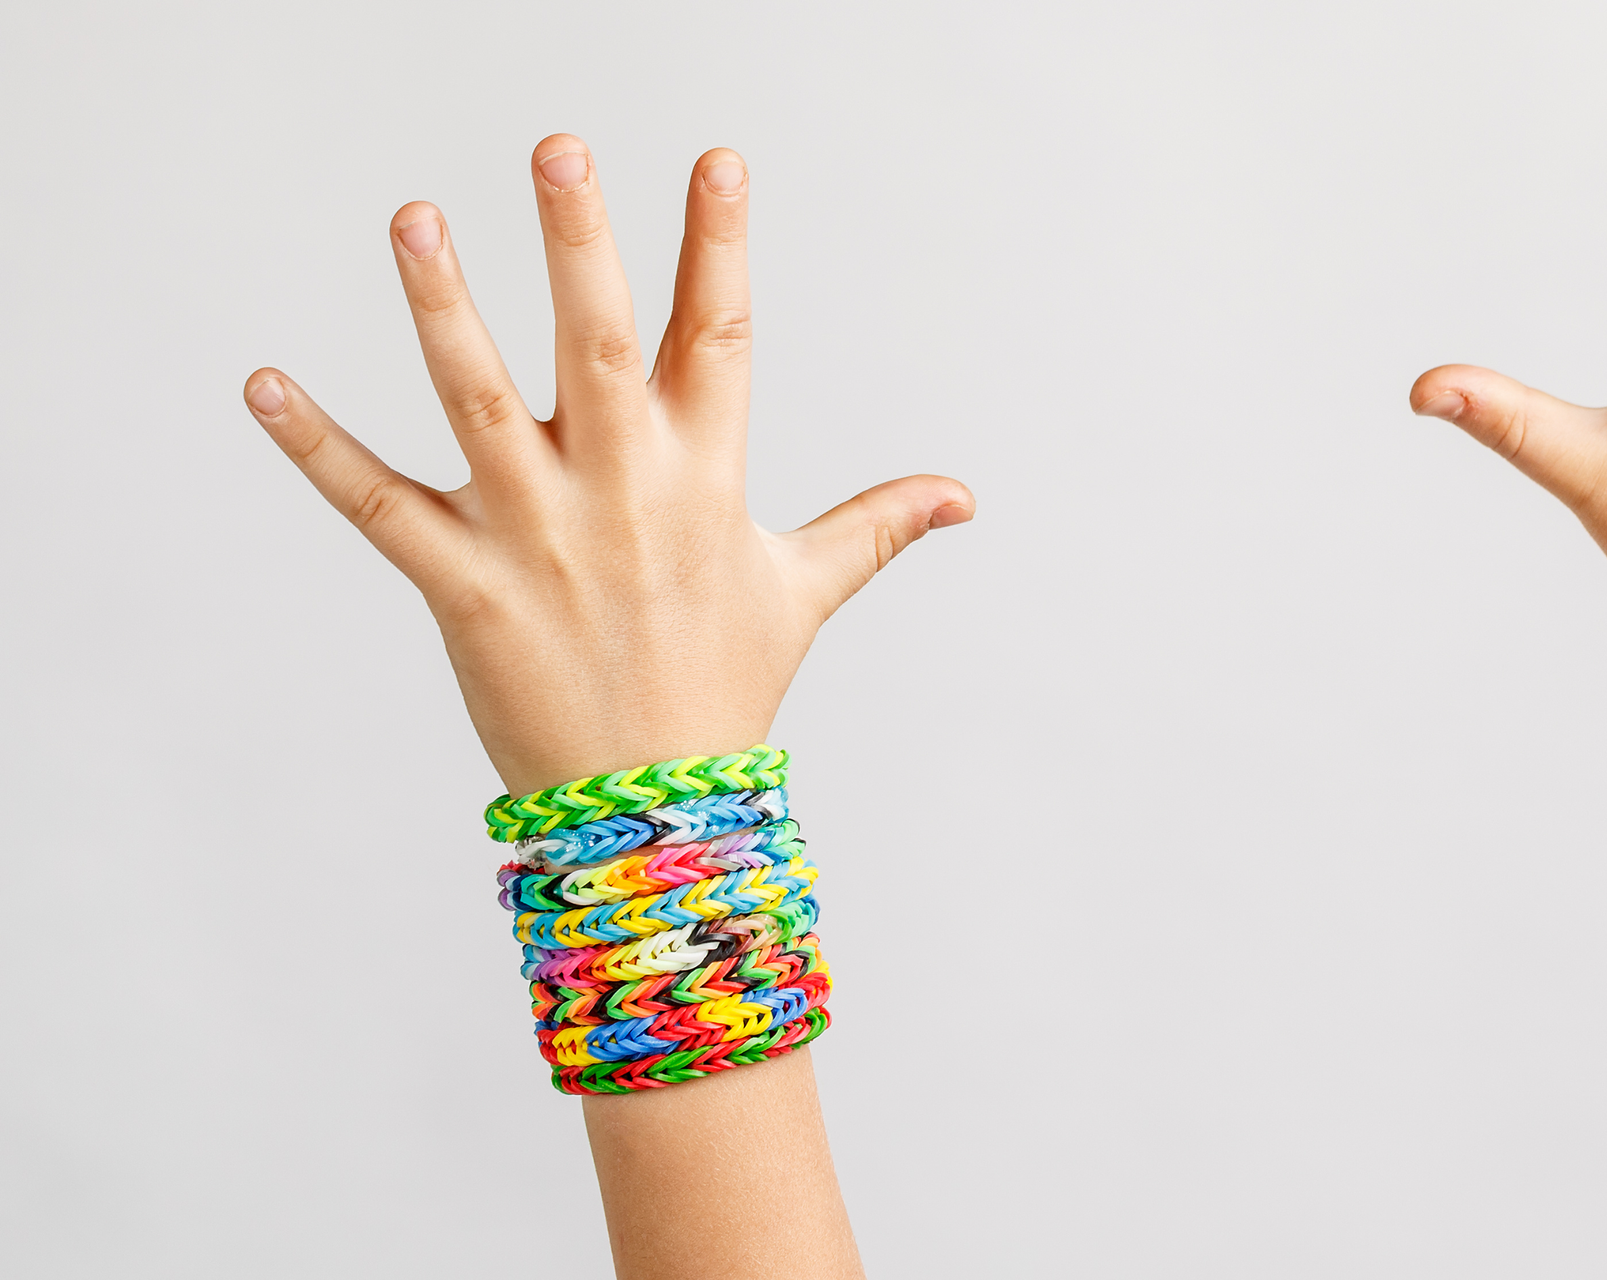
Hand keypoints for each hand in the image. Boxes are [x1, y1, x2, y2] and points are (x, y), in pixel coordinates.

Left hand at [243, 136, 972, 794]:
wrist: (654, 812)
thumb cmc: (726, 685)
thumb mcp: (803, 590)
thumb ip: (875, 524)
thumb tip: (964, 496)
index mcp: (704, 477)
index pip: (718, 337)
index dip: (719, 245)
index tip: (715, 161)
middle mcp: (621, 491)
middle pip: (595, 344)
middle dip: (580, 243)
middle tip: (559, 149)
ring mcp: (536, 536)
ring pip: (477, 401)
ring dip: (441, 308)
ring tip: (414, 216)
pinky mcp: (462, 586)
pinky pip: (378, 505)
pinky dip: (315, 447)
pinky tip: (260, 382)